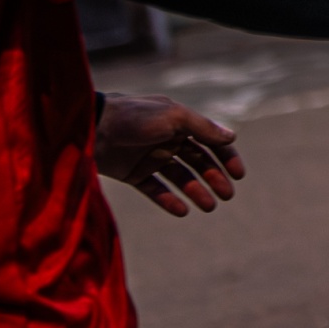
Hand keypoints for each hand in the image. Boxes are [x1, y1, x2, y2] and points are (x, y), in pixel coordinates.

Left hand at [95, 93, 244, 217]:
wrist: (89, 128)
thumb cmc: (133, 117)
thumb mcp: (173, 117)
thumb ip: (203, 128)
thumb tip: (232, 137)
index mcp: (178, 123)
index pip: (210, 141)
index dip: (226, 157)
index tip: (239, 175)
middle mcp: (167, 140)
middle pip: (198, 161)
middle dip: (215, 177)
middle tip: (227, 196)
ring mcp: (150, 158)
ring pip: (180, 177)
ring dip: (196, 191)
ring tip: (209, 207)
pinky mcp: (133, 174)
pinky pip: (156, 190)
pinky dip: (169, 200)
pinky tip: (182, 210)